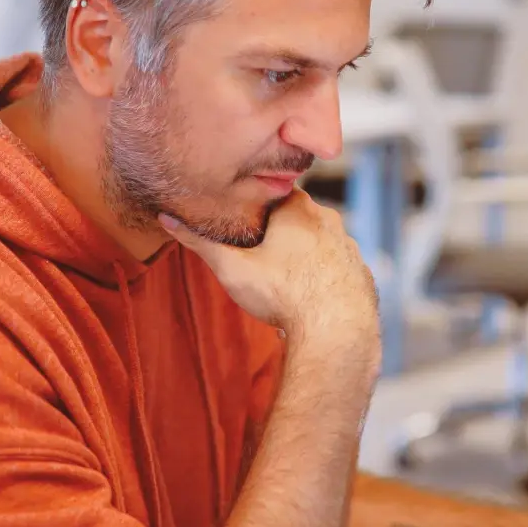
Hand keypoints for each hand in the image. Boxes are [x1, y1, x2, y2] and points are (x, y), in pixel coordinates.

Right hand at [160, 191, 378, 357]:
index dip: (256, 209)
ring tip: (282, 281)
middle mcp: (329, 220)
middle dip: (278, 234)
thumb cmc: (283, 295)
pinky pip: (335, 268)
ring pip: (319, 243)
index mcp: (298, 209)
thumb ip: (200, 242)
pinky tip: (308, 297)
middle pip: (296, 218)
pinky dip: (322, 278)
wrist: (336, 332)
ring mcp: (349, 246)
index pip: (273, 194)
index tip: (244, 226)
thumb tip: (166, 219)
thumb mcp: (233, 268)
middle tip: (259, 257)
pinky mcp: (361, 272)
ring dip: (302, 257)